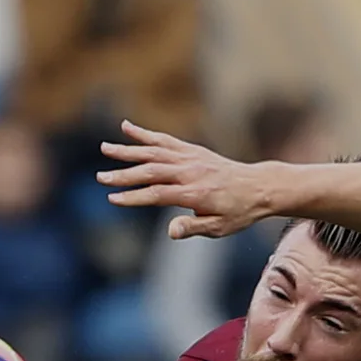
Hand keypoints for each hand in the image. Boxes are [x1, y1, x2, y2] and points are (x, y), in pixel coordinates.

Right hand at [99, 122, 274, 238]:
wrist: (259, 187)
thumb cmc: (239, 211)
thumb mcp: (220, 228)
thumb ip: (193, 228)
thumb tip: (170, 232)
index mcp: (195, 193)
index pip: (158, 194)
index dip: (134, 197)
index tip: (113, 199)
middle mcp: (191, 172)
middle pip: (151, 171)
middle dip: (124, 174)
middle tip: (100, 178)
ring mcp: (191, 158)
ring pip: (154, 152)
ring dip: (128, 150)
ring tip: (104, 148)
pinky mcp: (192, 150)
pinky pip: (165, 140)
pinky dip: (145, 134)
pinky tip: (126, 127)